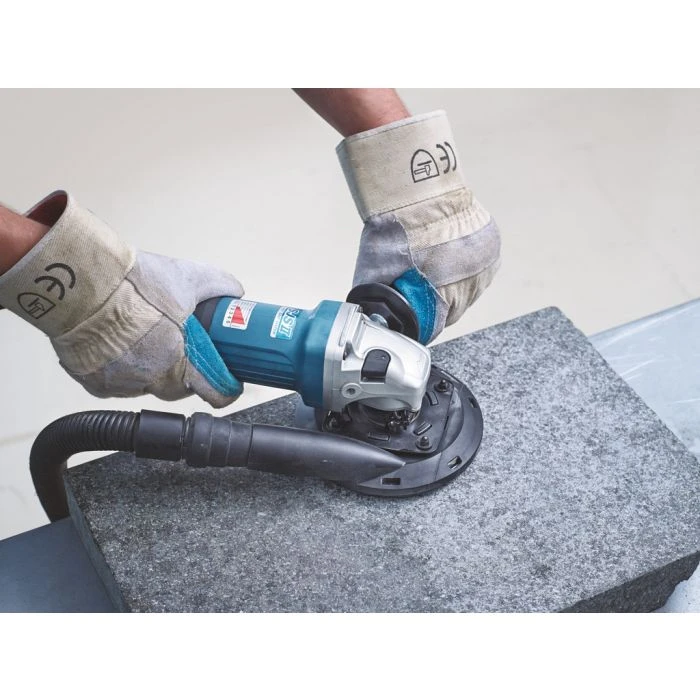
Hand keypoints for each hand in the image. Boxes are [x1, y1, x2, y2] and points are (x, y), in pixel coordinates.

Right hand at [0, 191, 242, 407]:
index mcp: (178, 362)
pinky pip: (115, 383)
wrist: (79, 282)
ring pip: (145, 384)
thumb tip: (235, 292)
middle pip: (178, 388)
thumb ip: (219, 285)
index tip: (228, 383)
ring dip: (151, 368)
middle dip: (185, 372)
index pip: (213, 393)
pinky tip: (118, 344)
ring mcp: (120, 384)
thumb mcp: (188, 277)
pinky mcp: (93, 382)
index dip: (224, 388)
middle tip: (182, 348)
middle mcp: (150, 379)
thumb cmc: (131, 284)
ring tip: (144, 338)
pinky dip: (120, 368)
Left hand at [337, 111, 500, 343]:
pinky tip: (449, 258)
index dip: (423, 323)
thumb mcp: (374, 273)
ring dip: (454, 286)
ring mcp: (483, 268)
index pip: (435, 326)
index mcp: (441, 297)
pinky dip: (466, 269)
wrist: (418, 189)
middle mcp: (468, 286)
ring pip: (469, 292)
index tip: (414, 318)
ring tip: (435, 269)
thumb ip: (379, 299)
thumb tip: (372, 316)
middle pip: (454, 311)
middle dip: (437, 304)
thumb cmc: (395, 229)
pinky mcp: (491, 251)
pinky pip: (480, 271)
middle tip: (421, 290)